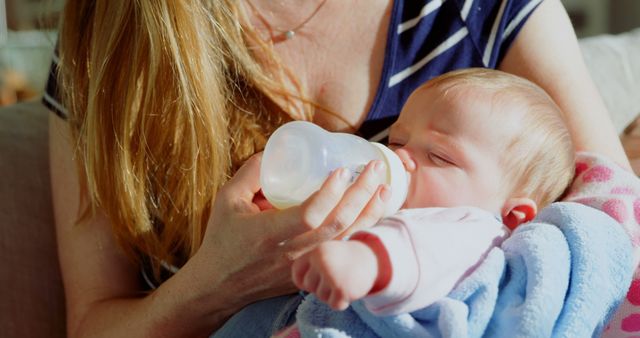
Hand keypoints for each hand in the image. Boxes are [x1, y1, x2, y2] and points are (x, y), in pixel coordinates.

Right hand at [190, 154, 390, 312]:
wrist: (219, 285)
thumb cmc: (222, 239)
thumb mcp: (227, 200)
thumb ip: (251, 173)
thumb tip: (276, 150)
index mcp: (268, 233)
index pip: (309, 214)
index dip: (330, 192)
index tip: (342, 170)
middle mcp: (291, 253)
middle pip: (337, 225)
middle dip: (361, 194)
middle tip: (373, 168)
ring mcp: (304, 266)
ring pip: (346, 241)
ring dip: (369, 214)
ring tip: (383, 188)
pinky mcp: (310, 273)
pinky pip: (342, 252)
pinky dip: (361, 232)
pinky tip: (373, 215)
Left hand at [292, 240, 378, 310]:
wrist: (373, 257)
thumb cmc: (345, 258)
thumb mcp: (326, 253)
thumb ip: (310, 265)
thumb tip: (299, 284)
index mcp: (316, 252)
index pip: (297, 274)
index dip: (303, 281)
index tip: (316, 279)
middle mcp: (322, 262)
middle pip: (309, 287)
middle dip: (321, 287)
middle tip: (336, 278)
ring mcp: (332, 276)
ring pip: (321, 297)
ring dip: (332, 294)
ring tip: (344, 282)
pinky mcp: (342, 290)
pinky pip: (334, 305)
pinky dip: (342, 302)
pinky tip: (349, 291)